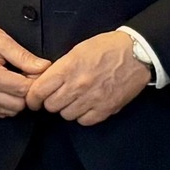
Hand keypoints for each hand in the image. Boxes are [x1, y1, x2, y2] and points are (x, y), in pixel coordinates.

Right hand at [0, 21, 50, 118]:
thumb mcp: (2, 40)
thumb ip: (23, 56)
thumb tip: (44, 68)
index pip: (22, 89)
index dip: (35, 81)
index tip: (36, 71)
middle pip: (18, 104)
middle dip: (27, 92)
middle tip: (27, 76)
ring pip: (10, 111)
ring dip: (18, 99)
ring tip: (17, 81)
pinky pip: (0, 112)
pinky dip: (8, 103)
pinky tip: (8, 88)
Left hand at [22, 30, 150, 124]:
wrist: (137, 53)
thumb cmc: (106, 48)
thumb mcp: (76, 51)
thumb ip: (58, 68)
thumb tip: (41, 82)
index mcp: (67, 69)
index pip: (38, 91)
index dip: (32, 98)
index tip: (33, 100)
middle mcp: (78, 86)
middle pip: (51, 106)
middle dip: (50, 102)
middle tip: (57, 97)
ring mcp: (92, 99)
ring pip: (66, 115)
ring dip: (67, 109)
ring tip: (74, 100)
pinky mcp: (106, 109)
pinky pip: (85, 121)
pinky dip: (83, 116)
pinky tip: (87, 106)